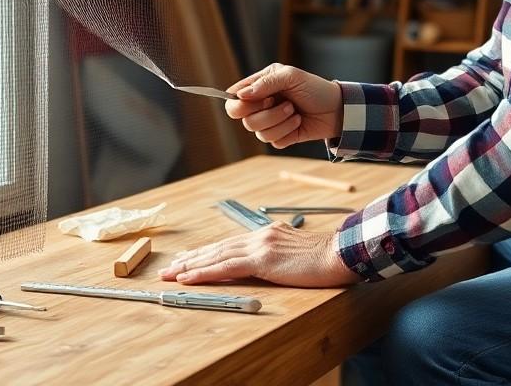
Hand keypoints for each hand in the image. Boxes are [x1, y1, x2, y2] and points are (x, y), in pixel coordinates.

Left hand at [159, 223, 358, 287]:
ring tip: (171, 274)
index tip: (190, 257)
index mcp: (268, 233)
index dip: (208, 251)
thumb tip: (268, 263)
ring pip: (216, 255)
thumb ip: (278, 254)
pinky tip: (188, 277)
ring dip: (190, 265)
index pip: (230, 243)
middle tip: (171, 267)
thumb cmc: (326, 258)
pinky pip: (225, 267)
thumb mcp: (297, 252)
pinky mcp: (262, 260)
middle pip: (218, 247)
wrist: (340, 254)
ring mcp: (260, 246)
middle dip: (192, 258)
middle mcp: (260, 235)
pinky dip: (204, 272)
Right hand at [225, 63, 341, 148]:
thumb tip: (241, 95)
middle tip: (282, 103)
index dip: (242, 103)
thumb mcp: (291, 76)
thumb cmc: (314, 88)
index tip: (265, 98)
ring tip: (295, 111)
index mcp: (259, 86)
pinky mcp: (281, 137)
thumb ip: (265, 83)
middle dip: (264, 114)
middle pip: (243, 119)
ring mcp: (270, 122)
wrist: (337, 109)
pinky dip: (288, 131)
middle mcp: (261, 104)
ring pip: (258, 132)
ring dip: (280, 121)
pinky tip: (299, 122)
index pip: (234, 99)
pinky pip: (273, 141)